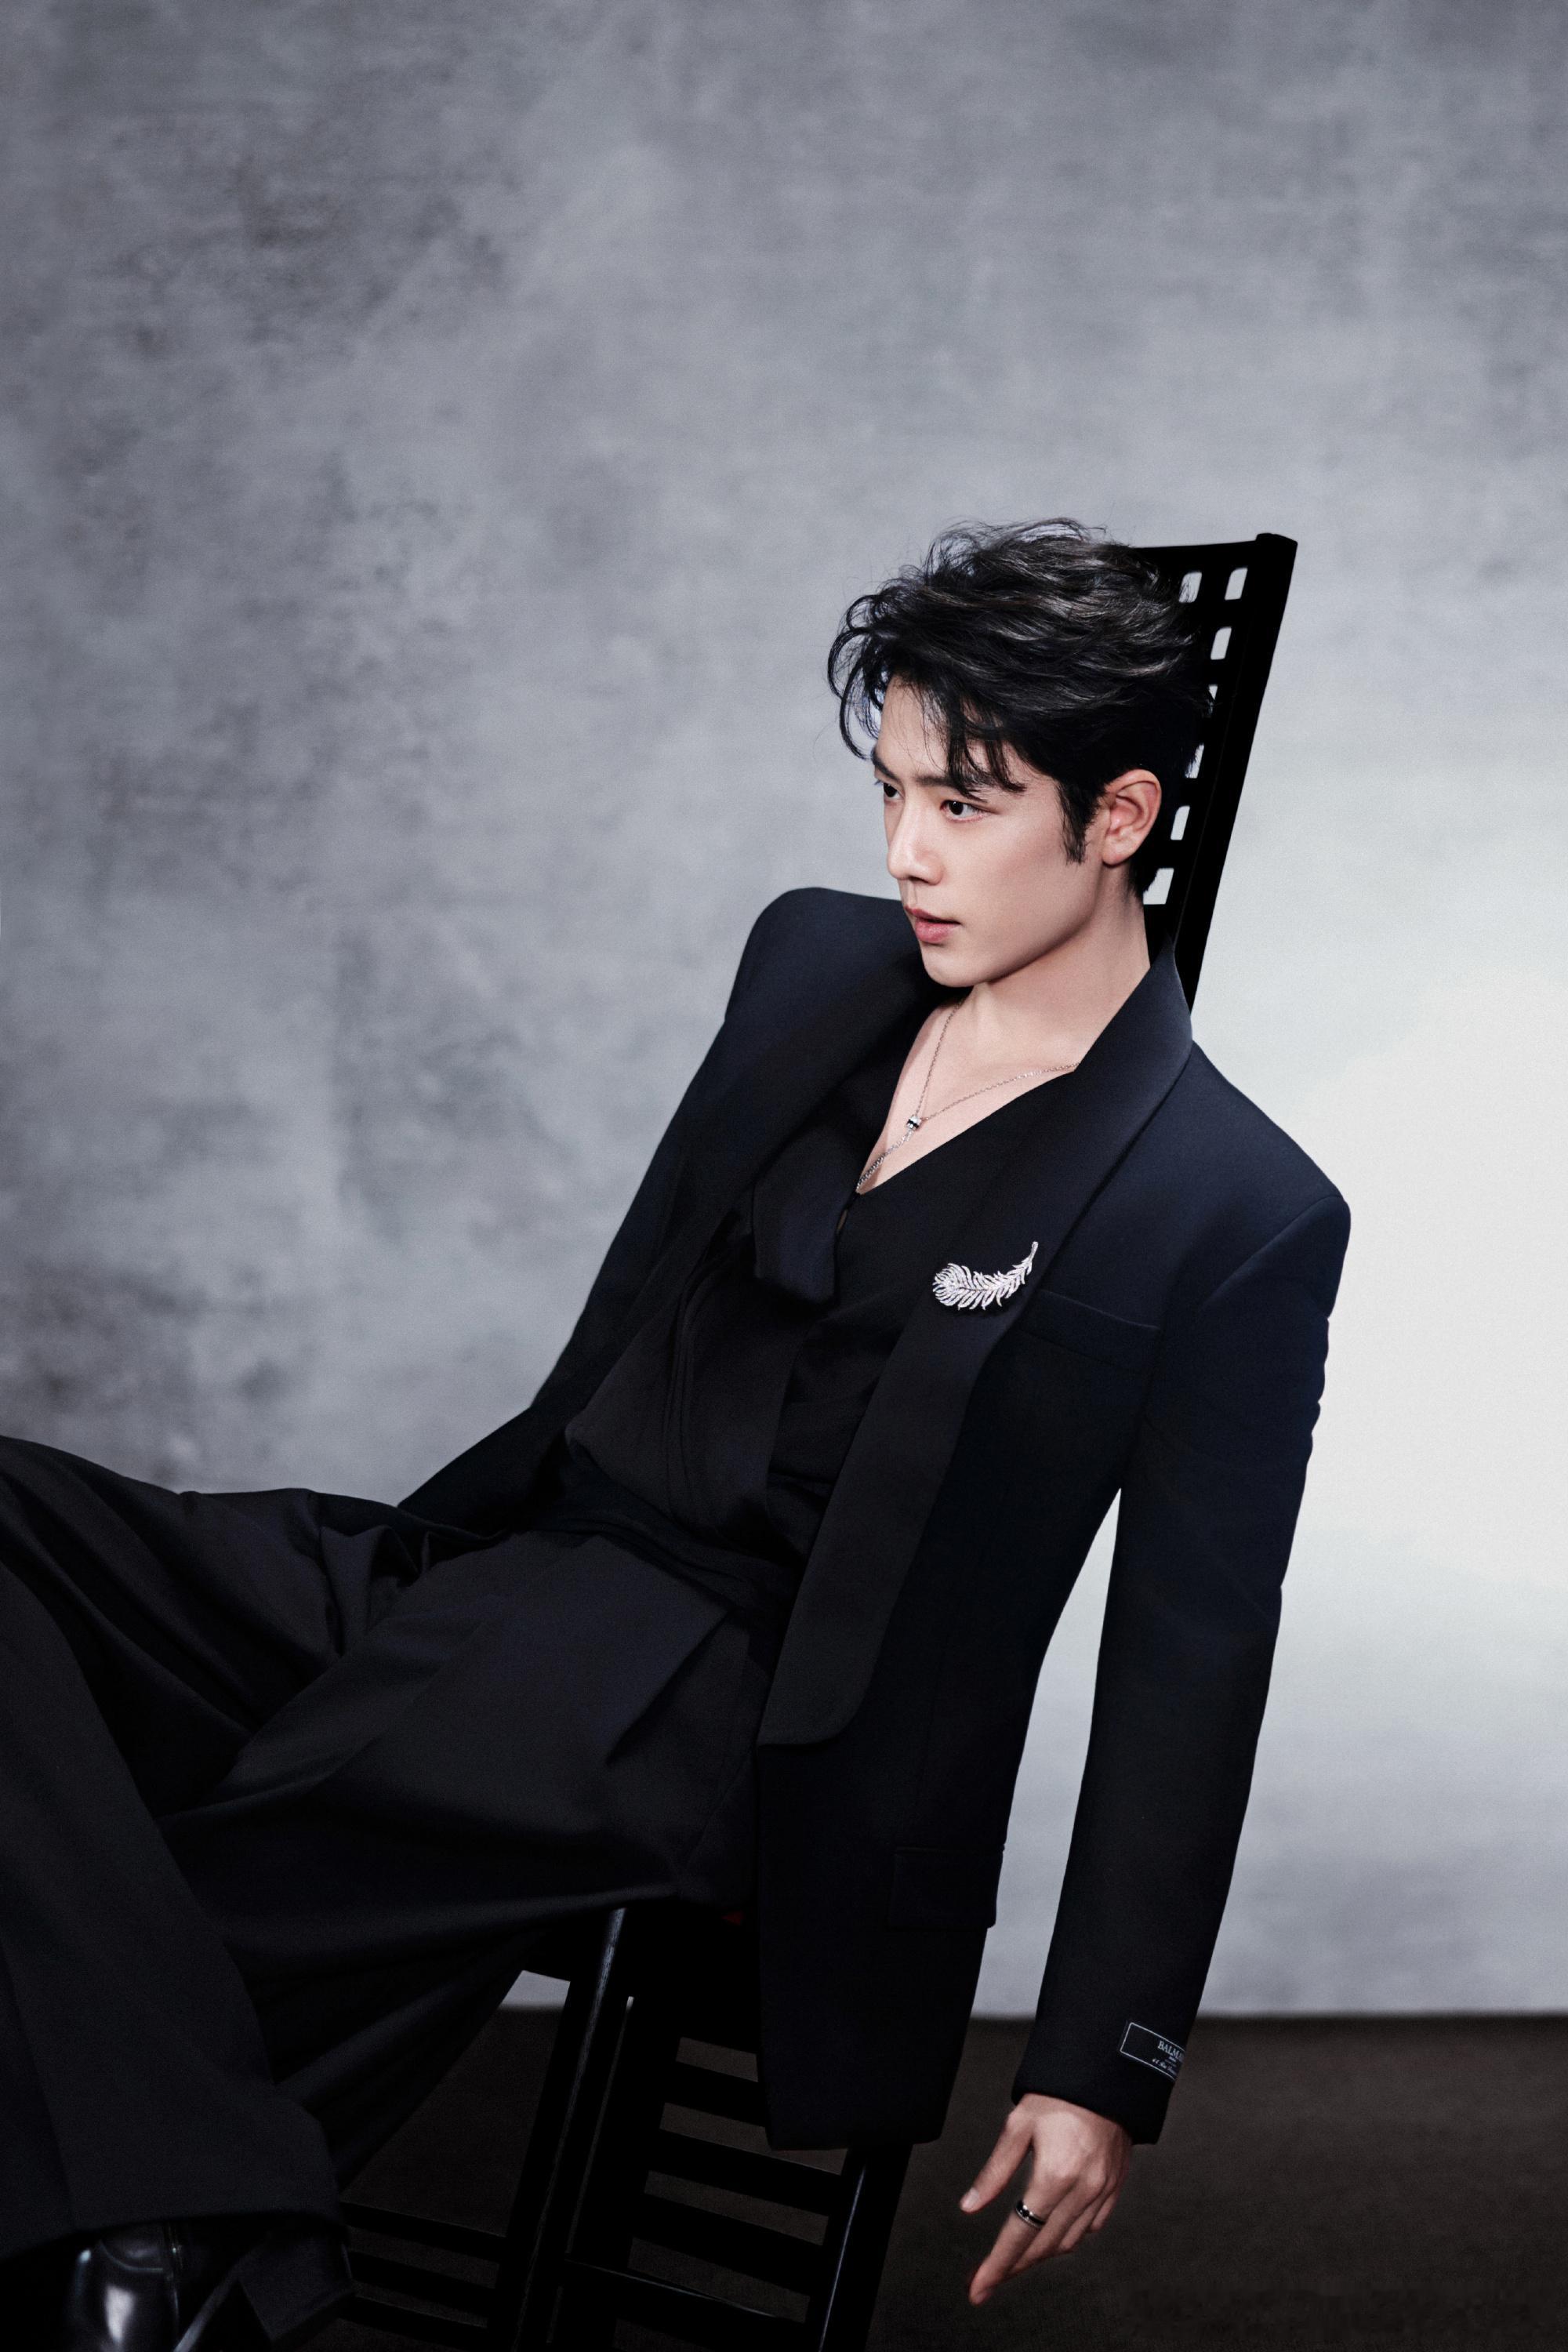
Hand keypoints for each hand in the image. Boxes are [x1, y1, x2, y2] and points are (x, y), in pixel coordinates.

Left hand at [959, 2091, 1130, 2303]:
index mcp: (1055, 2175)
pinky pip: (1090, 2228)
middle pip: (1043, 2246)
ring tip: (1014, 2260)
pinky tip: (1051, 2236)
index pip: (1020, 2233)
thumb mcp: (1017, 2126)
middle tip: (989, 2279)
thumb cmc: (1058, 2094)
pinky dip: (1067, 2239)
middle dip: (1013, 2267)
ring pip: (1068, 2243)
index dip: (997, 2264)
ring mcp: (1102, 2192)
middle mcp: (1082, 2190)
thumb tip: (970, 2206)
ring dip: (1039, 2256)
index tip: (979, 2287)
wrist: (1104, 2074)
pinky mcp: (1114, 2188)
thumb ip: (994, 2171)